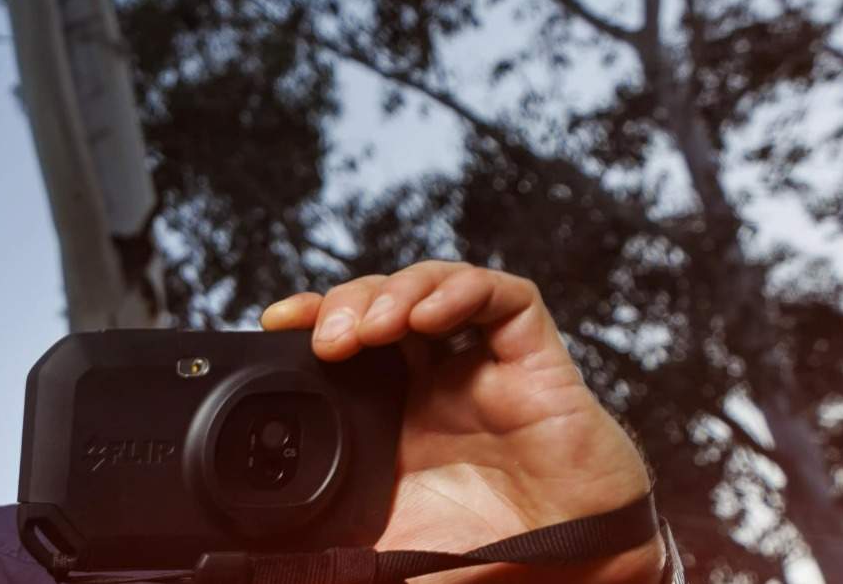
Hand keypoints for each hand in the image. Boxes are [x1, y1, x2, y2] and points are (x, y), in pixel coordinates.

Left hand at [263, 261, 660, 583]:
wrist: (574, 572)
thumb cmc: (488, 557)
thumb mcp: (385, 549)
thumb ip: (331, 547)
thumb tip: (269, 563)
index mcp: (397, 413)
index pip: (348, 338)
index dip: (313, 316)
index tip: (276, 322)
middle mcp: (439, 380)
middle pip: (385, 301)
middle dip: (349, 301)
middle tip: (326, 337)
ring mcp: (487, 367)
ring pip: (437, 286)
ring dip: (398, 291)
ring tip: (372, 327)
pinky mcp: (538, 362)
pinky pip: (507, 298)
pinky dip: (464, 291)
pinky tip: (429, 314)